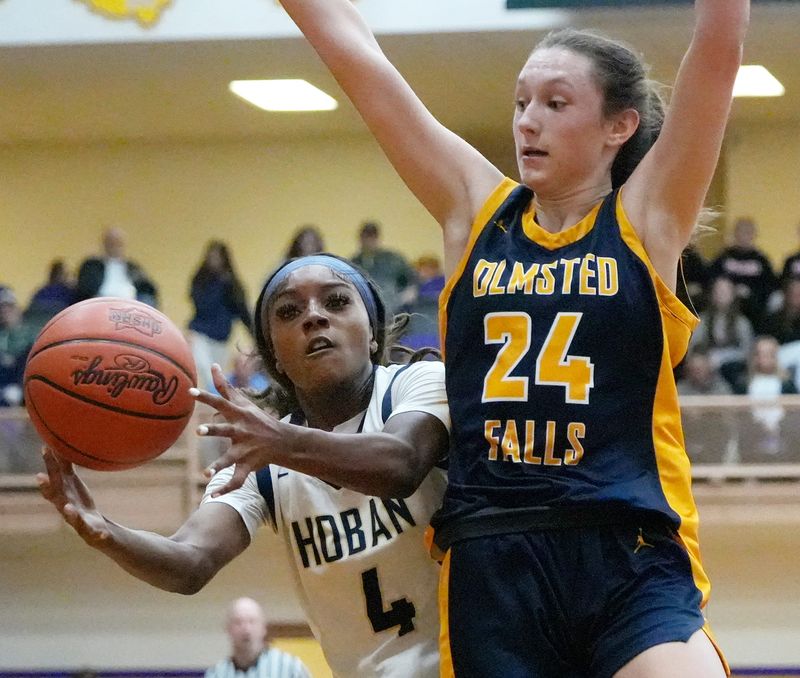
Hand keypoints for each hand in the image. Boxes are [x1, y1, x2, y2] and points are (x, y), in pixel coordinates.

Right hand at [36, 447, 110, 545]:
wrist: (98, 532)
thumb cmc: (81, 505)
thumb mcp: (73, 485)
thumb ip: (66, 468)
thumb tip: (58, 446)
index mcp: (64, 496)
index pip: (54, 479)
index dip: (49, 464)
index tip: (45, 447)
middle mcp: (67, 509)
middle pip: (57, 498)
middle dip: (47, 488)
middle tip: (39, 476)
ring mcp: (79, 523)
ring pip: (72, 519)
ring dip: (70, 513)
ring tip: (67, 507)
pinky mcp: (94, 534)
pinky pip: (95, 534)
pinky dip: (97, 533)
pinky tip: (101, 533)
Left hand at [190, 363, 282, 495]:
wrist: (282, 441)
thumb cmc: (257, 419)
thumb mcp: (243, 402)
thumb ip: (225, 386)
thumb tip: (213, 365)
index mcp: (238, 416)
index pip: (220, 402)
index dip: (205, 397)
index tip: (190, 392)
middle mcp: (241, 431)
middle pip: (225, 430)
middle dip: (213, 430)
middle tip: (199, 430)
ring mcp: (245, 450)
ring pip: (230, 458)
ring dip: (219, 465)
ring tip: (207, 473)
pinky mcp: (247, 466)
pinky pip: (237, 479)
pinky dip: (226, 488)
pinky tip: (214, 496)